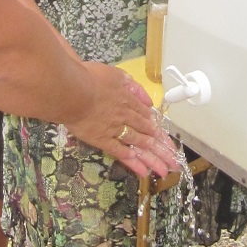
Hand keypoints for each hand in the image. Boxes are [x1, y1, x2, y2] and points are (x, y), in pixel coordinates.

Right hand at [67, 63, 180, 177]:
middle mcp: (126, 116)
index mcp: (129, 100)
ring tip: (165, 170)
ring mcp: (115, 129)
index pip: (148, 118)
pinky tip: (144, 171)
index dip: (159, 131)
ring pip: (139, 145)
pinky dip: (133, 162)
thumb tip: (147, 100)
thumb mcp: (115, 74)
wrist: (72, 90)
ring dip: (154, 158)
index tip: (168, 142)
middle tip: (174, 160)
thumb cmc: (89, 78)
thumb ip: (133, 86)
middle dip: (162, 148)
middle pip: (148, 133)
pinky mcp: (102, 140)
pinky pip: (121, 153)